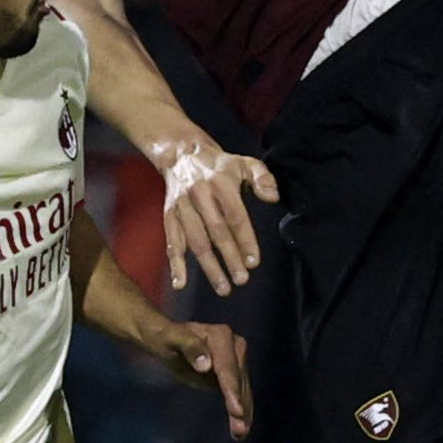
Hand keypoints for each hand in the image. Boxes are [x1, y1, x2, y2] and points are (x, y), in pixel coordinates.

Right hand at [148, 136, 278, 296]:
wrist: (182, 155)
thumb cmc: (220, 165)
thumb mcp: (244, 162)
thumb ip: (262, 177)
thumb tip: (273, 197)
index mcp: (220, 183)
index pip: (235, 216)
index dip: (245, 240)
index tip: (253, 262)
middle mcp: (199, 195)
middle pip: (216, 232)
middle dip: (229, 258)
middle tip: (242, 280)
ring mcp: (182, 206)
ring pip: (195, 241)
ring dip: (209, 267)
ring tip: (223, 287)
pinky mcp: (169, 215)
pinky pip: (172, 242)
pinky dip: (175, 264)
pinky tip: (180, 284)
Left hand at [150, 318, 253, 439]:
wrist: (170, 340)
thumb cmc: (168, 338)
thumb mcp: (172, 340)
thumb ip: (189, 348)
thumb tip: (206, 365)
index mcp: (221, 337)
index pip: (227, 368)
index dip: (232, 389)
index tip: (236, 410)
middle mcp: (235, 347)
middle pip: (238, 381)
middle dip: (239, 406)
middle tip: (240, 430)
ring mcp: (237, 361)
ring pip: (242, 391)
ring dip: (243, 414)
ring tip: (240, 434)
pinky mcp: (234, 375)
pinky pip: (238, 395)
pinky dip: (240, 412)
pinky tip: (240, 430)